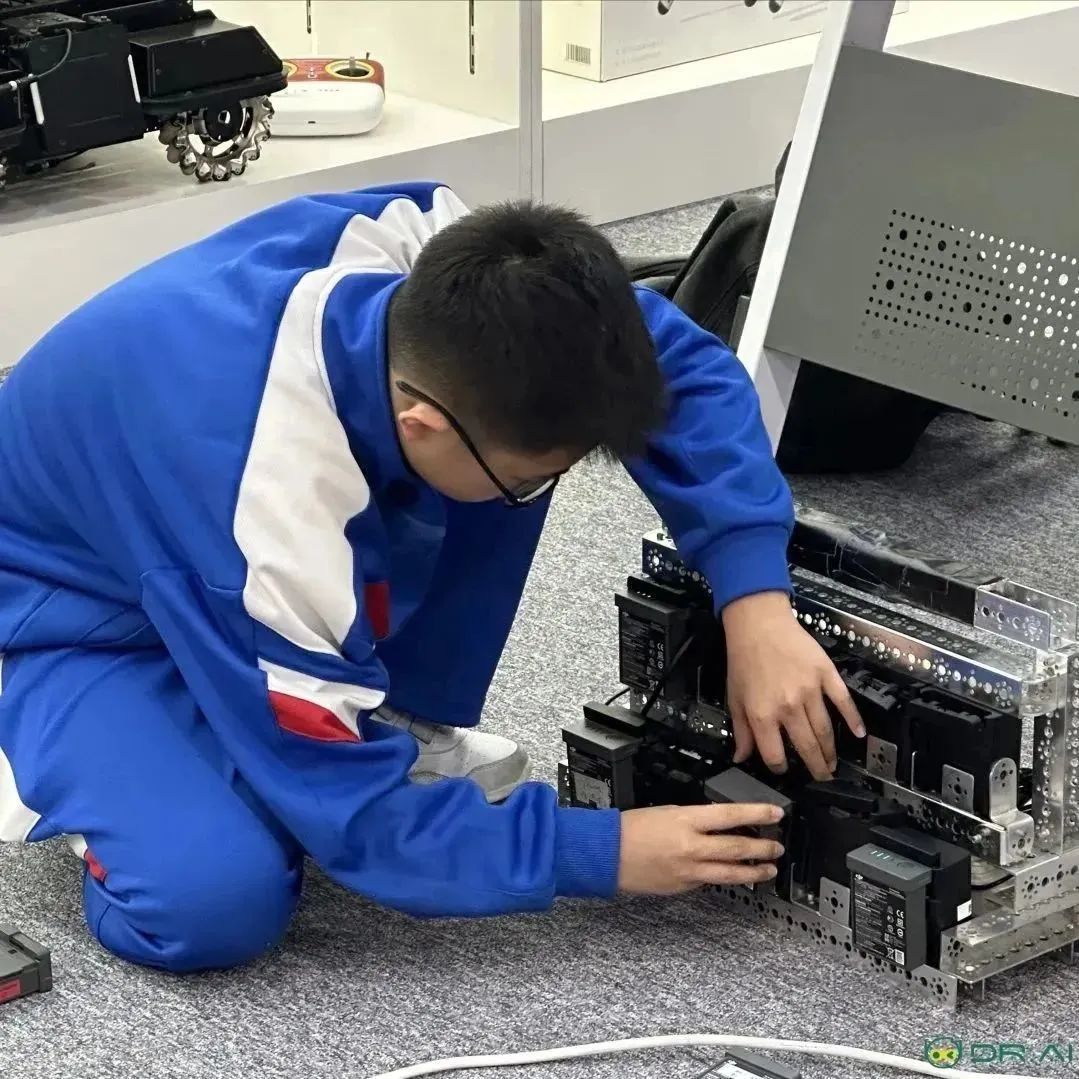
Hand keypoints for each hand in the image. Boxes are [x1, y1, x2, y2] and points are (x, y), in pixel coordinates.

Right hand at [618, 802, 784, 893]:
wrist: (607, 853)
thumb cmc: (630, 829)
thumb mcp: (667, 811)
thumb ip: (695, 819)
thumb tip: (717, 824)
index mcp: (686, 821)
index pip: (731, 815)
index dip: (757, 813)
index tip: (775, 813)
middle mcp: (691, 847)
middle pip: (737, 847)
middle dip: (762, 847)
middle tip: (777, 847)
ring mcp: (688, 870)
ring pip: (730, 873)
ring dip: (753, 871)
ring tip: (768, 869)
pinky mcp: (683, 887)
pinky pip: (708, 882)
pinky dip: (721, 877)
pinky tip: (730, 875)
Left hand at [723, 590, 864, 780]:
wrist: (758, 624)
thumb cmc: (744, 659)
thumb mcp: (734, 697)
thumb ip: (740, 730)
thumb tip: (740, 756)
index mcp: (762, 714)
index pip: (774, 754)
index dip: (779, 767)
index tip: (784, 769)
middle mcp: (787, 707)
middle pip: (806, 747)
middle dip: (816, 767)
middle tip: (822, 776)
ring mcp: (809, 691)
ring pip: (825, 730)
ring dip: (831, 751)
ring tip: (833, 762)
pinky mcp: (825, 674)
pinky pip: (843, 701)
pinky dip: (853, 718)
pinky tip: (859, 732)